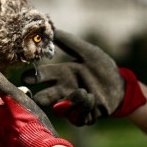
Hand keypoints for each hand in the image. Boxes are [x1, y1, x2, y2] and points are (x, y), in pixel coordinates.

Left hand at [0, 65, 73, 146]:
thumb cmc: (28, 121)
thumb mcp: (15, 97)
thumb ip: (0, 84)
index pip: (2, 104)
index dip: (15, 101)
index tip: (25, 101)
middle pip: (7, 118)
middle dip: (17, 115)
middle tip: (32, 114)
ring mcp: (5, 146)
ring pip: (13, 131)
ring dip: (21, 128)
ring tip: (35, 127)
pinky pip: (19, 144)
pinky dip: (25, 140)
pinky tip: (35, 138)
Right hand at [22, 30, 146, 125]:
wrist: (121, 86)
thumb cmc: (102, 68)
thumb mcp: (88, 52)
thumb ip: (69, 42)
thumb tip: (50, 28)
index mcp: (62, 74)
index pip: (42, 76)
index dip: (32, 77)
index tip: (25, 77)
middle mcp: (64, 90)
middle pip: (44, 97)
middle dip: (40, 98)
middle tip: (37, 97)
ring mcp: (73, 105)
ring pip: (60, 109)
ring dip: (72, 101)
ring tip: (85, 92)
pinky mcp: (83, 116)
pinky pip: (77, 117)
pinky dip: (84, 108)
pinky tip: (94, 99)